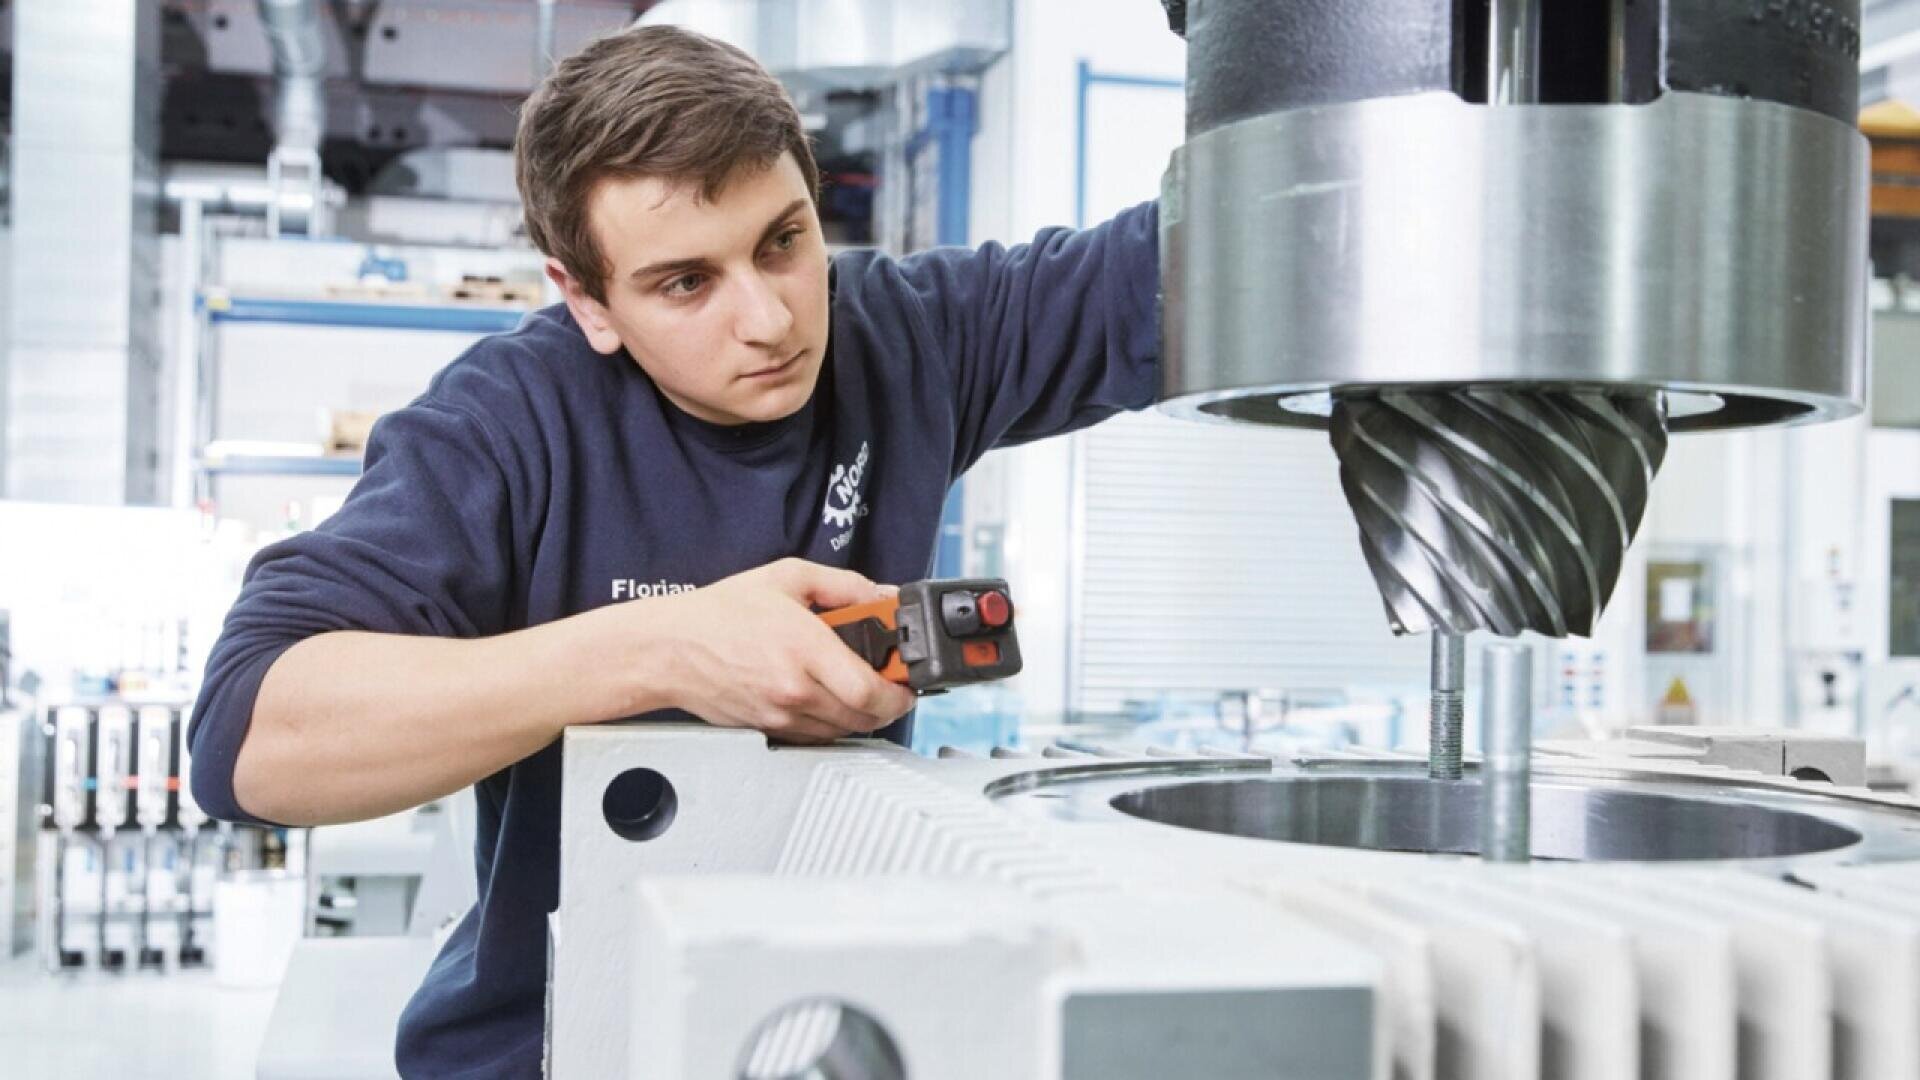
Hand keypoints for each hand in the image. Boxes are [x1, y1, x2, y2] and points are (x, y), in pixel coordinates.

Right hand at [644, 558, 917, 743]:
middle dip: (889, 705)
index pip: (871, 691)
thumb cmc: (720, 614)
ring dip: (862, 715)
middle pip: (865, 718)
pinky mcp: (769, 729)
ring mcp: (782, 714)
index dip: (901, 693)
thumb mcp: (787, 578)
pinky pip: (817, 738)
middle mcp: (796, 689)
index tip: (908, 681)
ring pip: (843, 731)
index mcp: (806, 648)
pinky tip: (829, 701)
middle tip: (892, 685)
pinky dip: (833, 725)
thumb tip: (882, 594)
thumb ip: (843, 585)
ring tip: (860, 690)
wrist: (669, 649)